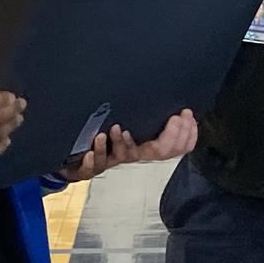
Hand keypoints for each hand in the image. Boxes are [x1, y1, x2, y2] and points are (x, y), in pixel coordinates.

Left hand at [61, 110, 197, 181]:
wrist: (75, 160)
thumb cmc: (107, 138)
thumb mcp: (133, 125)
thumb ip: (149, 116)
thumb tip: (169, 96)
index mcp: (146, 148)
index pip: (176, 148)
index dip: (187, 135)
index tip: (187, 114)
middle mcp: (134, 155)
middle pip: (159, 152)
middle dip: (171, 135)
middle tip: (175, 118)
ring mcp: (114, 160)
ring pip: (126, 155)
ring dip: (124, 142)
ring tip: (118, 127)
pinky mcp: (92, 166)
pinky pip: (96, 165)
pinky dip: (98, 151)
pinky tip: (101, 137)